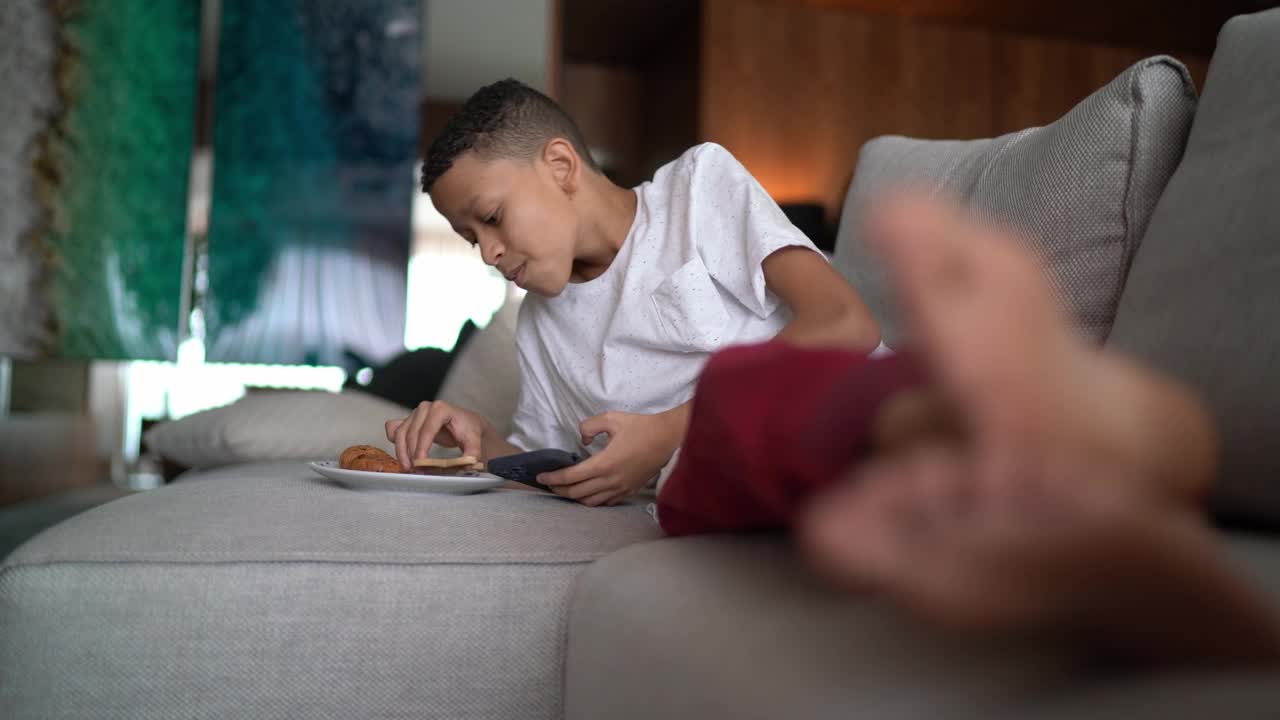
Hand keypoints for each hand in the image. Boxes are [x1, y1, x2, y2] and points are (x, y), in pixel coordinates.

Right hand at [385, 401, 491, 469]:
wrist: (466, 424)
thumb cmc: (469, 430)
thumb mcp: (474, 441)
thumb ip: (472, 453)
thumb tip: (469, 464)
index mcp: (441, 409)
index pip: (426, 430)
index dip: (422, 449)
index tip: (421, 465)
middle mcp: (425, 408)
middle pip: (411, 433)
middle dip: (411, 454)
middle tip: (416, 471)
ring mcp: (415, 414)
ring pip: (400, 434)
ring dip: (401, 452)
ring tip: (409, 468)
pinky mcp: (408, 421)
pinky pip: (395, 431)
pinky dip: (395, 444)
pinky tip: (402, 457)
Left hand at [539, 409, 684, 505]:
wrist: (667, 438)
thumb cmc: (640, 427)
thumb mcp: (611, 418)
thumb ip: (589, 426)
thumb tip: (582, 440)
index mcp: (603, 464)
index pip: (570, 477)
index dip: (552, 478)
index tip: (541, 477)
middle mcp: (610, 481)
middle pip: (576, 493)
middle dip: (559, 490)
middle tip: (549, 484)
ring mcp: (620, 488)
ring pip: (590, 502)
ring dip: (574, 497)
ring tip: (566, 490)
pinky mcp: (629, 491)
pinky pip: (605, 502)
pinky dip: (592, 500)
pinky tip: (588, 492)